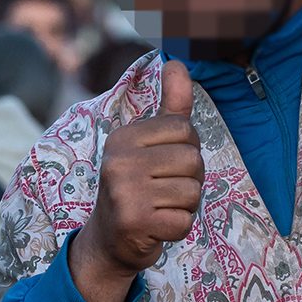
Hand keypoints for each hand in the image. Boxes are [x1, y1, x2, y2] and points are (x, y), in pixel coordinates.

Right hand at [69, 60, 204, 301]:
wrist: (109, 240)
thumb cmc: (136, 187)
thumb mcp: (149, 144)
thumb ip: (169, 105)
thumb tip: (176, 61)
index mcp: (123, 137)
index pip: (184, 129)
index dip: (186, 150)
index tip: (165, 165)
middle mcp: (118, 160)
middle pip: (193, 160)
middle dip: (189, 180)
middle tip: (164, 191)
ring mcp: (124, 191)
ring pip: (192, 192)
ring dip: (185, 206)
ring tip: (160, 208)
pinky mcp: (134, 222)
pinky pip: (184, 221)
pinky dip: (178, 228)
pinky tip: (157, 226)